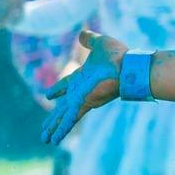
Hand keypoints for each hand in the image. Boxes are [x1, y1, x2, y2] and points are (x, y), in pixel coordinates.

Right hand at [42, 29, 124, 143]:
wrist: (129, 66)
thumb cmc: (118, 55)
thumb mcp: (100, 44)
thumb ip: (90, 39)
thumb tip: (81, 33)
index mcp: (83, 77)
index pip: (66, 85)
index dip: (58, 89)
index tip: (48, 95)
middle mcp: (81, 91)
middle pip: (63, 107)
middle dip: (53, 117)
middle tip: (44, 127)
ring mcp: (83, 99)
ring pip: (64, 117)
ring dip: (53, 129)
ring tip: (45, 140)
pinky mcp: (85, 105)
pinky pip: (70, 120)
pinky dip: (61, 130)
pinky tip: (53, 141)